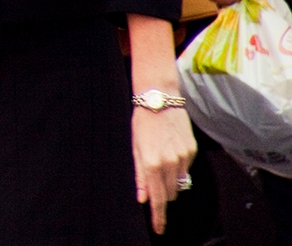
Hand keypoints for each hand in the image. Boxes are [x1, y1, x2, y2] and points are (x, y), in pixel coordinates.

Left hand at [133, 105, 196, 233]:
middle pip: (170, 194)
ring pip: (180, 183)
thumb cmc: (142, 122)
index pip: (158, 199)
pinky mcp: (193, 151)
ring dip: (171, 181)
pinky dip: (178, 167)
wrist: (160, 99)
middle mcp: (170, 163)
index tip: (159, 228)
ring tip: (160, 160)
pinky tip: (170, 150)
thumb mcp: (135, 148)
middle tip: (154, 182)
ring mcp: (184, 158)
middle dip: (163, 194)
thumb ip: (140, 176)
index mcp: (152, 163)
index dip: (159, 216)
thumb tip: (143, 198)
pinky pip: (186, 169)